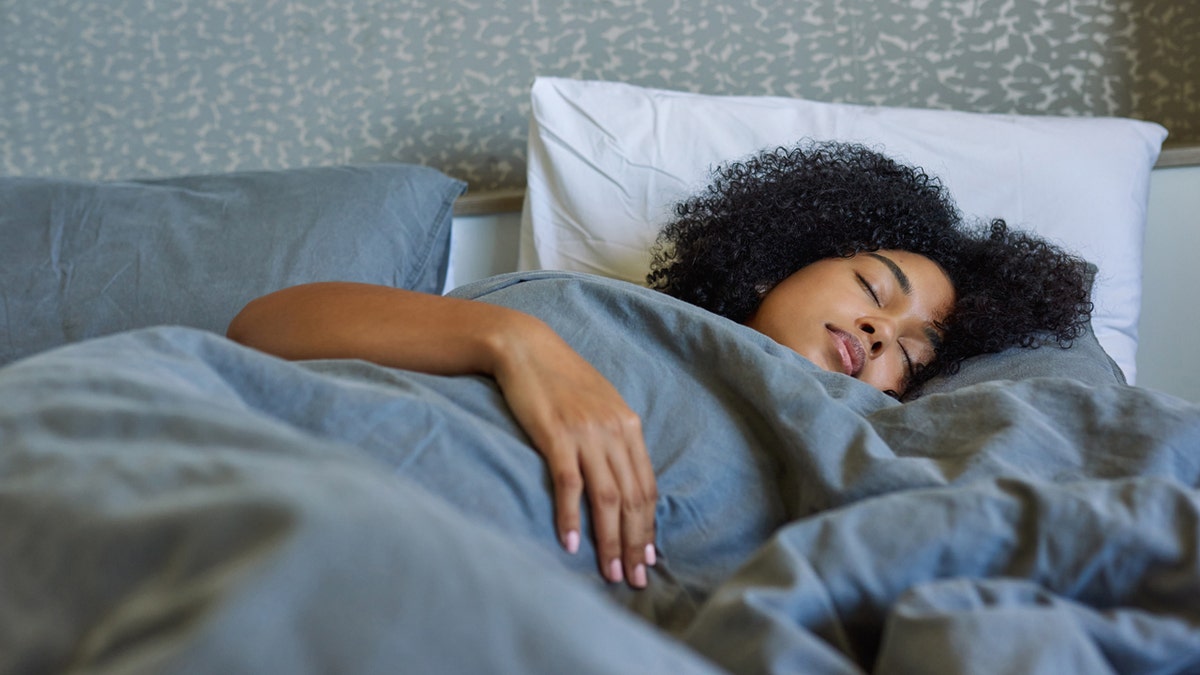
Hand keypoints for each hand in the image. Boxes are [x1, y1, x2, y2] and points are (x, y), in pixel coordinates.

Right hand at [492, 327, 657, 588]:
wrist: (525, 346)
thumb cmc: (559, 378)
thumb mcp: (599, 404)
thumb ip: (614, 437)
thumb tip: (622, 478)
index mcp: (629, 425)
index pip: (646, 486)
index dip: (648, 526)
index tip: (646, 558)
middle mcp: (614, 430)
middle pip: (632, 498)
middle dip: (634, 543)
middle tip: (633, 579)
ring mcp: (586, 433)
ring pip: (607, 497)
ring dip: (609, 539)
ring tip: (609, 571)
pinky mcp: (556, 434)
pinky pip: (569, 483)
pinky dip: (571, 516)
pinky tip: (570, 542)